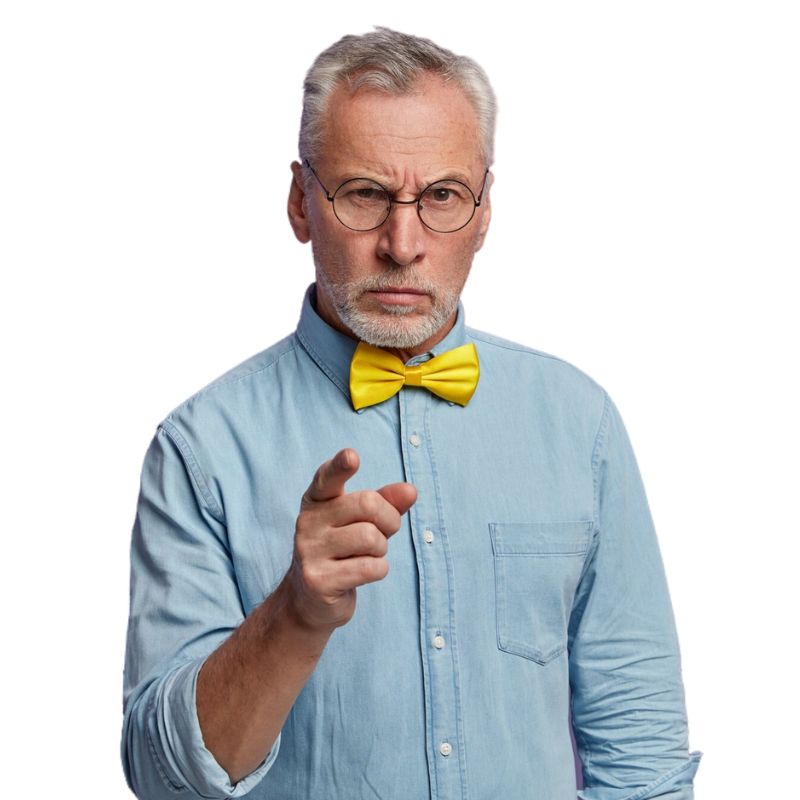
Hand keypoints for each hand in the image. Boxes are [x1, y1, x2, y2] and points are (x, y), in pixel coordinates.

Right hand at [285, 448, 416, 631]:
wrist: (310, 598)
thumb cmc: (343, 549)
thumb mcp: (363, 520)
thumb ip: (386, 501)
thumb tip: (411, 491)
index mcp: (317, 500)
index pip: (327, 478)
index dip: (341, 466)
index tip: (352, 456)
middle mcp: (307, 521)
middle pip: (367, 504)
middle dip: (389, 520)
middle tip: (384, 533)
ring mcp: (309, 551)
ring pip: (371, 538)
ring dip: (381, 549)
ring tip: (367, 555)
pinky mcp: (318, 580)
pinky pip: (370, 567)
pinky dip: (378, 570)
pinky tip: (361, 573)